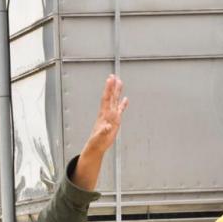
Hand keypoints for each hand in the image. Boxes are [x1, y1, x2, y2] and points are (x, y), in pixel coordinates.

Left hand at [72, 75, 129, 190]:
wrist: (97, 145)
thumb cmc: (97, 141)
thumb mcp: (99, 137)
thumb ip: (103, 132)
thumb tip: (106, 127)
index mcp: (104, 115)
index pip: (106, 99)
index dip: (108, 89)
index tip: (110, 79)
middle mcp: (107, 113)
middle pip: (110, 97)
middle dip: (112, 86)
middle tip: (114, 75)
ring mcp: (111, 116)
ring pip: (115, 101)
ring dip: (117, 92)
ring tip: (120, 82)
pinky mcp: (115, 121)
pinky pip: (120, 110)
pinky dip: (123, 104)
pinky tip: (125, 99)